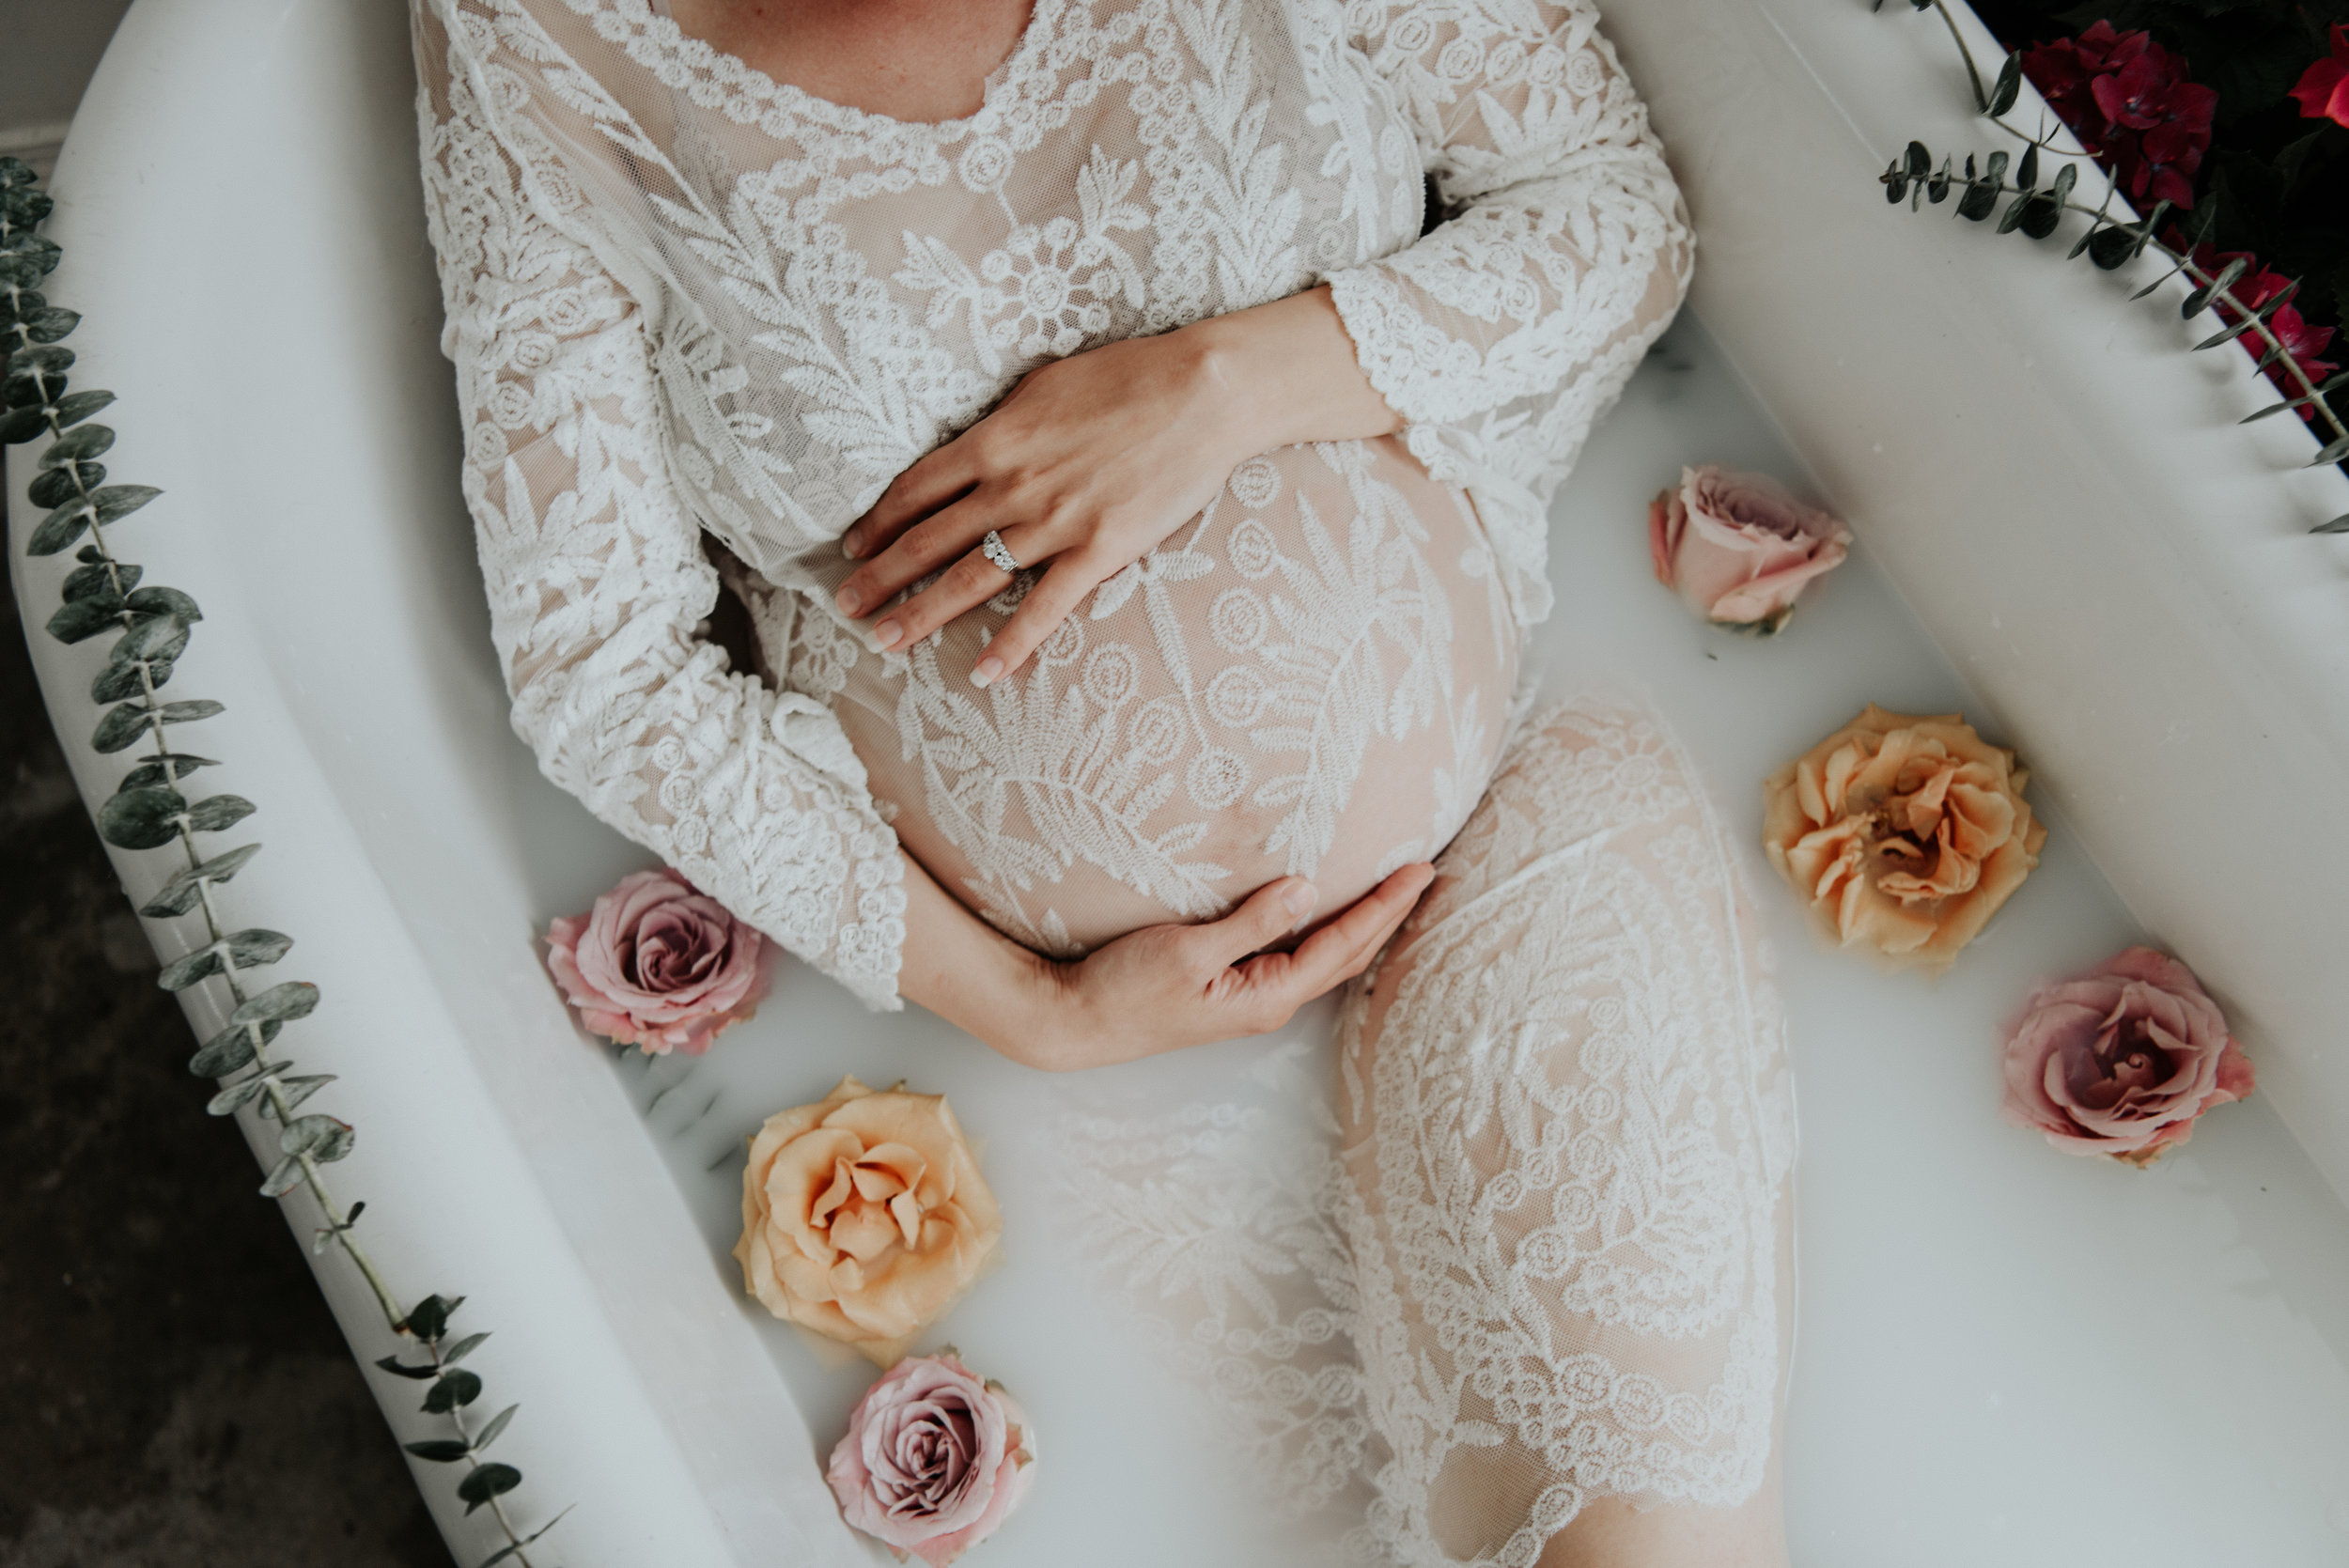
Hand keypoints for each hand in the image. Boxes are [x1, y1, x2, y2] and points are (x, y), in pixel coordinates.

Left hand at [833, 288, 1397, 686]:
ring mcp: (1053, 522)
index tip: (851, 545)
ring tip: (883, 641)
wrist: (1203, 393)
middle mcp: (1011, 484)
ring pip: (970, 577)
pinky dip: (1011, 645)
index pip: (916, 488)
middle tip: (842, 606)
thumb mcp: (1047, 385)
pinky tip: (982, 674)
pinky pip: (1044, 608)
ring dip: (920, 613)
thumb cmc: (1131, 377)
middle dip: (878, 575)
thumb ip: (1007, 422)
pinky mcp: (1098, 551)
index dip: (878, 521)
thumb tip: (979, 442)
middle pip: (927, 539)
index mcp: (995, 439)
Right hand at [1008, 865, 1435, 1070]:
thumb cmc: (1125, 989)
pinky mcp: (1232, 992)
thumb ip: (1252, 922)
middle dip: (1389, 916)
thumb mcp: (1189, 950)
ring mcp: (1251, 1001)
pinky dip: (1327, 935)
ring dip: (1364, 928)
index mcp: (1267, 995)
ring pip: (1326, 961)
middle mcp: (1269, 1003)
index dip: (1384, 906)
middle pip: (1347, 956)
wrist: (1078, 1023)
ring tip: (1396, 895)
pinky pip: (1298, 959)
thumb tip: (1309, 890)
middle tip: (1425, 873)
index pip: (1343, 944)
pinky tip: (1332, 918)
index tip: (1419, 870)